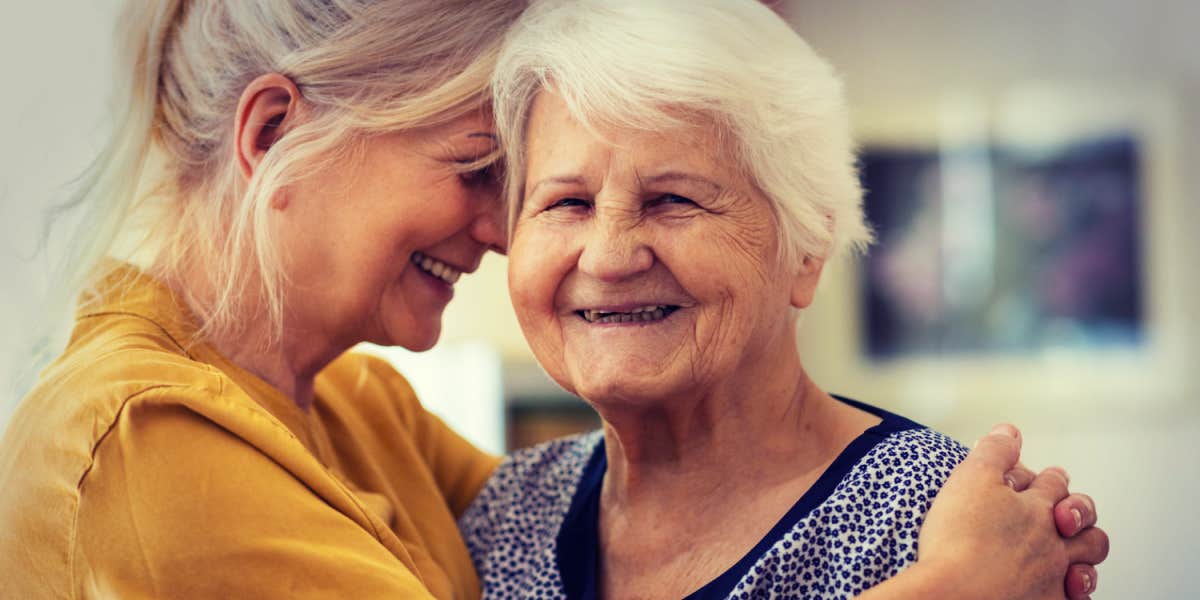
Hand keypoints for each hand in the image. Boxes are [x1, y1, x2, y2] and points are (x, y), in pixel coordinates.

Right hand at [916, 425, 1109, 598]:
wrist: (953, 594)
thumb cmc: (959, 539)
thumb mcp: (970, 478)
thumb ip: (994, 451)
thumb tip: (1011, 431)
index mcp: (1037, 507)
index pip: (1053, 482)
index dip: (1050, 477)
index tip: (1048, 476)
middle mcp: (1053, 542)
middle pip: (1082, 519)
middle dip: (1079, 511)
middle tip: (1065, 513)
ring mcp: (1054, 577)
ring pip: (1088, 561)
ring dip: (1085, 553)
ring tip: (1072, 554)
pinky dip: (1075, 593)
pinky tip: (1066, 590)